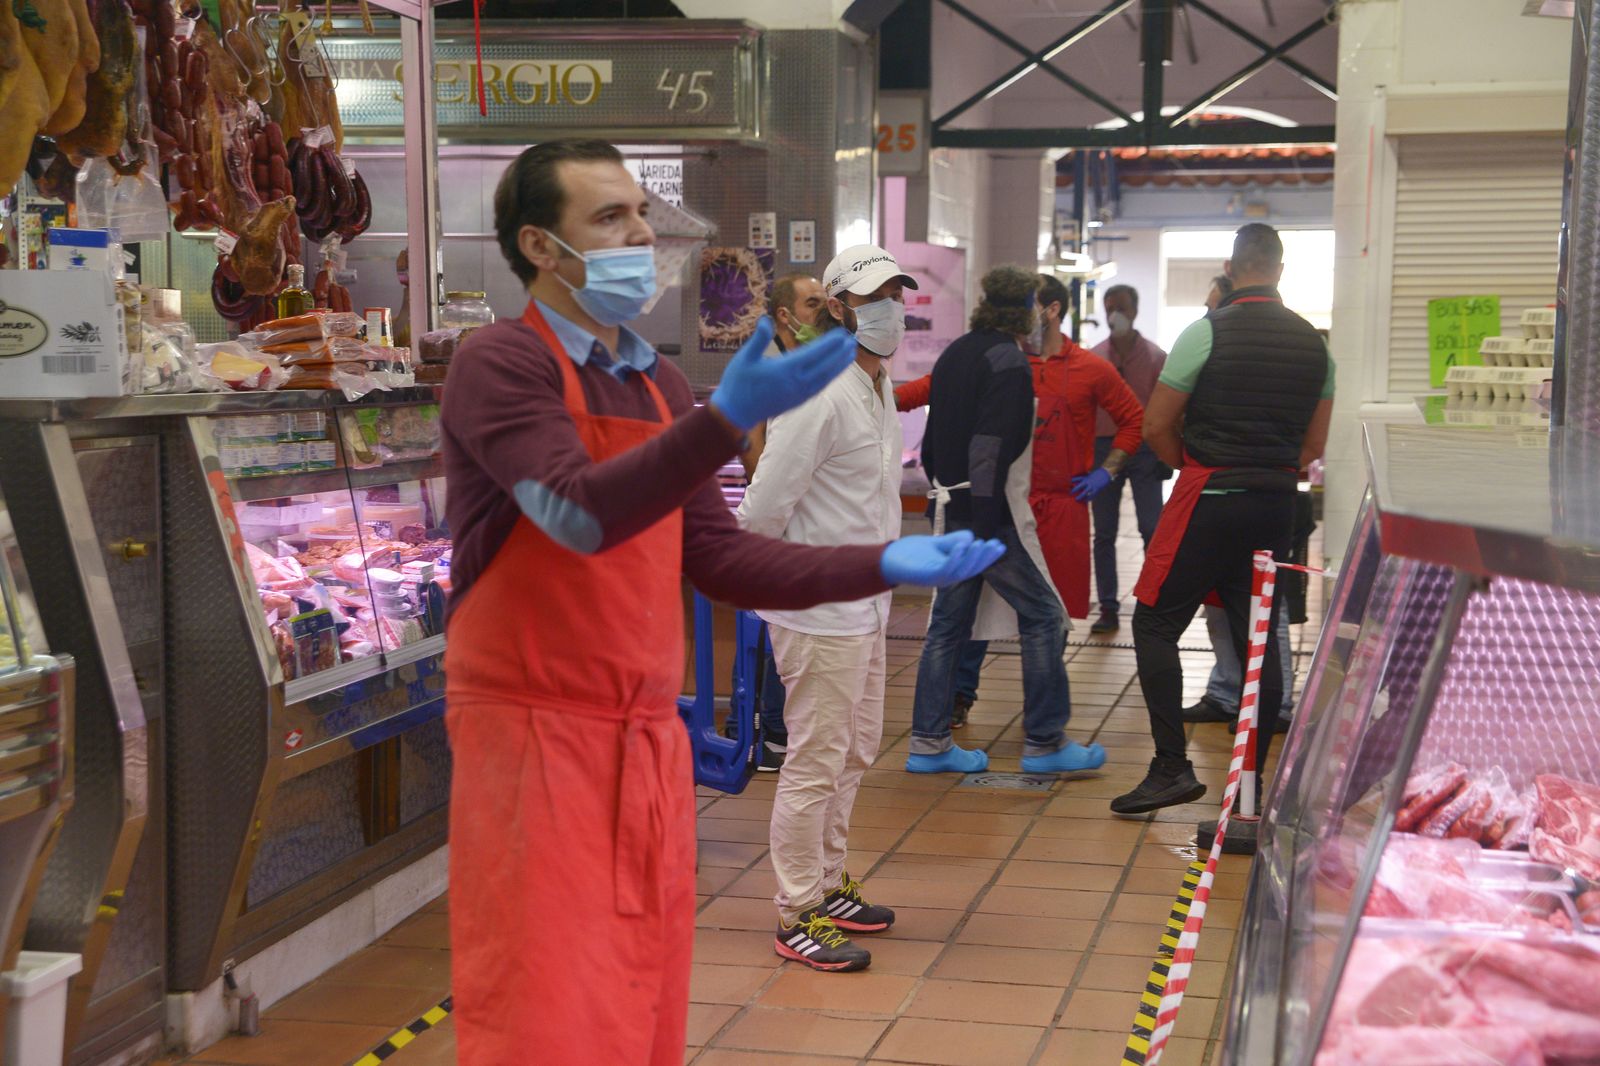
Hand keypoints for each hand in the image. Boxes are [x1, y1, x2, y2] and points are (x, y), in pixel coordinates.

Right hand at [708, 318, 857, 430]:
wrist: (735, 413)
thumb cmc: (738, 383)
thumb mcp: (744, 358)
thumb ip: (758, 339)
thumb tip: (766, 319)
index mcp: (785, 370)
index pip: (814, 354)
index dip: (830, 344)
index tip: (842, 334)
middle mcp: (796, 383)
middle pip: (825, 366)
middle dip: (840, 353)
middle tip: (852, 339)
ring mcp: (798, 394)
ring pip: (825, 378)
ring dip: (839, 365)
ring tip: (850, 353)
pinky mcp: (798, 401)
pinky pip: (819, 388)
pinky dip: (830, 378)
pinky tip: (835, 371)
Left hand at [880, 530, 1006, 586]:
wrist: (888, 559)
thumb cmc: (912, 553)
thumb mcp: (938, 544)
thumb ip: (954, 541)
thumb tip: (971, 538)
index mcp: (952, 570)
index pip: (974, 565)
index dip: (988, 557)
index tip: (1000, 546)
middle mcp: (947, 577)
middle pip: (970, 570)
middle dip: (984, 558)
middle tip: (995, 545)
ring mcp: (937, 579)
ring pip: (960, 571)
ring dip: (972, 557)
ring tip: (980, 544)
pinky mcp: (927, 577)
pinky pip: (945, 569)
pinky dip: (955, 558)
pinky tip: (962, 546)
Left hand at [1070, 467, 1112, 501]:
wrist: (1105, 473)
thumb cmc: (1097, 474)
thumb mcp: (1089, 475)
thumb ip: (1085, 478)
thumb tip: (1080, 480)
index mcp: (1086, 477)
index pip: (1077, 479)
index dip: (1072, 481)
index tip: (1067, 483)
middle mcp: (1088, 481)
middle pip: (1079, 486)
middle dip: (1074, 490)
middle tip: (1070, 493)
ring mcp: (1092, 486)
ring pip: (1085, 492)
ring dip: (1080, 496)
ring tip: (1076, 499)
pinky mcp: (1097, 489)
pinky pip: (1091, 495)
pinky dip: (1088, 498)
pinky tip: (1085, 501)